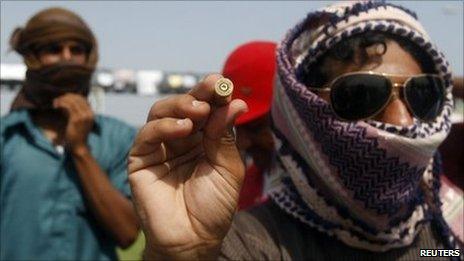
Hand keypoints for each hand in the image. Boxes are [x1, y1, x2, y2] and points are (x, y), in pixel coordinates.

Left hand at [53, 93, 93, 152]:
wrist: (79, 146)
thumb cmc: (77, 134)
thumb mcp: (80, 121)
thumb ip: (77, 111)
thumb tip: (68, 101)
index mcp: (91, 113)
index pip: (83, 99)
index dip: (72, 96)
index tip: (64, 98)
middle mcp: (89, 114)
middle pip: (78, 98)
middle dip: (66, 96)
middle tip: (58, 99)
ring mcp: (83, 116)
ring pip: (72, 101)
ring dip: (62, 99)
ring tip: (55, 102)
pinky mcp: (76, 119)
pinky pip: (68, 106)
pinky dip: (61, 103)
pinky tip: (56, 106)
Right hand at [128, 74, 247, 258]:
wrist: (193, 239)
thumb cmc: (214, 207)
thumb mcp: (228, 168)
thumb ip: (224, 136)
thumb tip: (235, 103)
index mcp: (203, 139)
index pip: (205, 109)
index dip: (212, 95)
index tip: (222, 84)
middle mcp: (180, 140)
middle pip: (183, 106)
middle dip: (198, 95)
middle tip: (212, 89)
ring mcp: (159, 148)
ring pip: (161, 113)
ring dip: (181, 106)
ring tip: (199, 112)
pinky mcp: (140, 160)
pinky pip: (146, 134)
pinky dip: (163, 127)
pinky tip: (182, 129)